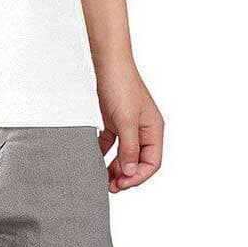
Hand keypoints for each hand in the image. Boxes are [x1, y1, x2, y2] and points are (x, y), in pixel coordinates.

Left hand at [96, 58, 163, 192]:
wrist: (106, 60)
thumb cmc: (120, 84)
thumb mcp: (126, 120)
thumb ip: (129, 148)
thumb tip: (131, 172)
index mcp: (153, 129)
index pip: (152, 162)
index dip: (138, 176)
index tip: (121, 184)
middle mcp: (144, 128)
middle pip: (138, 160)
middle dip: (125, 175)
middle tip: (109, 186)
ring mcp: (129, 124)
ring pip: (124, 153)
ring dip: (114, 166)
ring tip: (102, 177)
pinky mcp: (114, 119)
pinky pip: (112, 142)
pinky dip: (104, 151)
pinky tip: (94, 158)